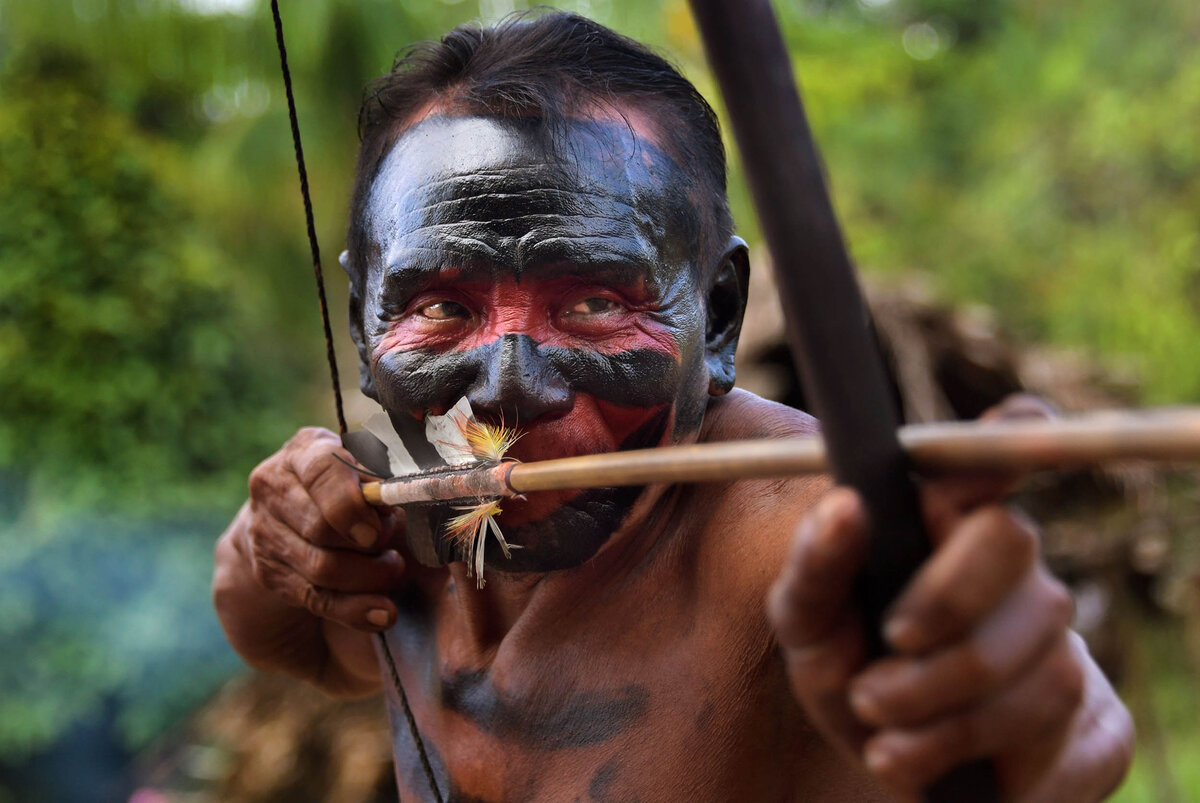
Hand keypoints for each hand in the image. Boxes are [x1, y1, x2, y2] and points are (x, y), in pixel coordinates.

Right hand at [226, 426, 406, 632]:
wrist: (292, 516)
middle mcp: (273, 488)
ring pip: (321, 568)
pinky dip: (355, 610)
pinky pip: (316, 598)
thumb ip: (383, 477)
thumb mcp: (363, 468)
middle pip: (321, 527)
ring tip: (393, 570)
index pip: (323, 472)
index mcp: (303, 452)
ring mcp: (265, 532)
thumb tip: (409, 492)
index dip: (353, 504)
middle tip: (393, 548)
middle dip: (367, 545)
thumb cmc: (347, 484)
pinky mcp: (270, 573)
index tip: (377, 529)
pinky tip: (383, 614)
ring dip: (368, 577)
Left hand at [768, 461, 1132, 798]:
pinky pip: (1075, 747)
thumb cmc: (843, 659)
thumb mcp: (804, 620)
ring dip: (946, 715)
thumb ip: (814, 566)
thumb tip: (846, 505)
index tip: (986, 457)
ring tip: (879, 735)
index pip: (1000, 446)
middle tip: (871, 678)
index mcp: (947, 516)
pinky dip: (997, 774)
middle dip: (939, 613)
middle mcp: (1017, 563)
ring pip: (1041, 664)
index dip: (1008, 436)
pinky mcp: (1096, 724)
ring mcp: (1064, 641)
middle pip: (1012, 542)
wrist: (883, 744)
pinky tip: (930, 769)